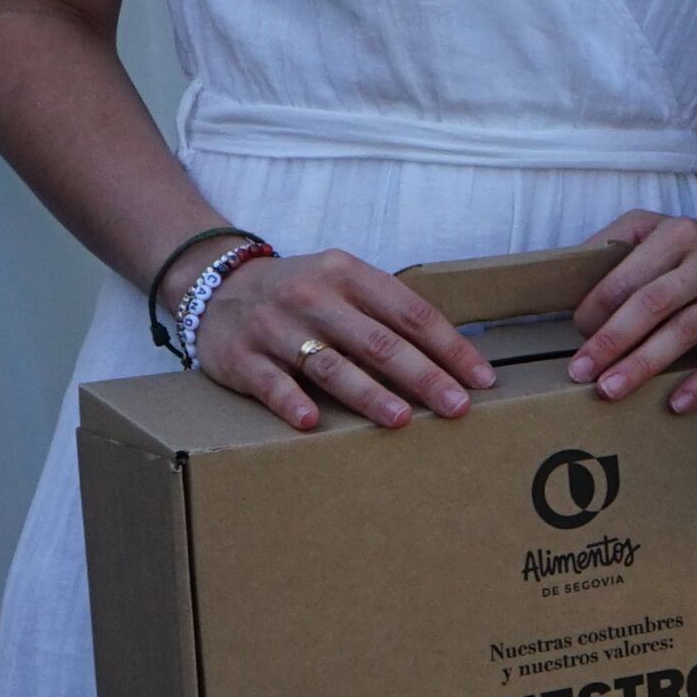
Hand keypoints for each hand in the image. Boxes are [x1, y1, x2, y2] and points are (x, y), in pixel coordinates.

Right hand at [194, 248, 492, 432]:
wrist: (216, 284)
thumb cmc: (300, 292)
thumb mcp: (342, 283)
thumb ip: (385, 312)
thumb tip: (447, 356)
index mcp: (349, 274)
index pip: (411, 312)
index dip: (449, 347)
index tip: (480, 379)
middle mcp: (314, 297)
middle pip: (379, 341)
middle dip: (423, 376)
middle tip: (457, 406)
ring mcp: (275, 327)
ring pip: (330, 364)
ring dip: (368, 394)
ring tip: (401, 420)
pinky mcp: (241, 356)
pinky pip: (270, 382)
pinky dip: (291, 401)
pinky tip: (312, 422)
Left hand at [571, 200, 696, 412]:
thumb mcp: (659, 225)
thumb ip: (615, 241)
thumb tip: (565, 269)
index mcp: (678, 235)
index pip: (628, 277)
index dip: (596, 309)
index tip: (577, 334)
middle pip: (654, 303)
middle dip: (612, 340)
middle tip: (580, 372)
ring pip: (688, 330)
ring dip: (646, 363)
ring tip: (611, 390)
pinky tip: (678, 403)